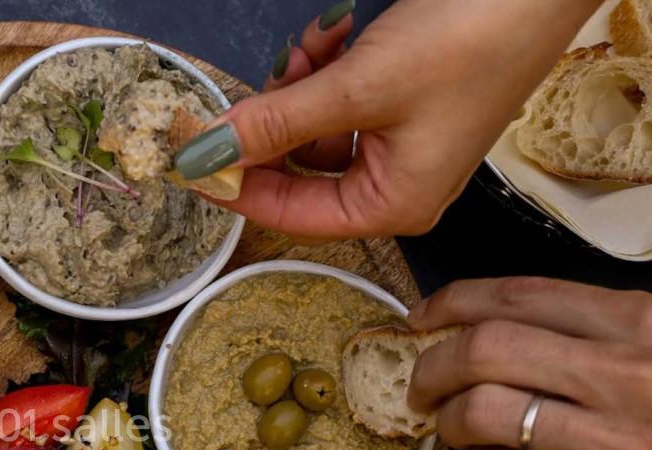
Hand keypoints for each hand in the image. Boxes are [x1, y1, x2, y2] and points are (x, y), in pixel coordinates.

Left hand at [175, 0, 600, 237]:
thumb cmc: (464, 44)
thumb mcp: (358, 88)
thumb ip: (277, 123)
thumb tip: (207, 154)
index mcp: (391, 205)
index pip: (288, 215)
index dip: (235, 186)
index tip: (186, 160)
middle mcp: (395, 186)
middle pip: (298, 168)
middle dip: (276, 118)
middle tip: (266, 77)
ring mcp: (401, 144)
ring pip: (314, 125)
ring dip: (302, 81)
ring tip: (319, 42)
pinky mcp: (404, 104)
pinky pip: (340, 98)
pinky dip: (328, 66)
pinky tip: (337, 31)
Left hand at [407, 277, 651, 449]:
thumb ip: (611, 328)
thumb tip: (508, 320)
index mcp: (648, 325)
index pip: (520, 297)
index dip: (453, 302)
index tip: (423, 314)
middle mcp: (629, 380)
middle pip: (483, 351)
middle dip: (432, 362)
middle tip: (421, 379)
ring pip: (482, 414)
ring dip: (447, 418)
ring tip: (449, 424)